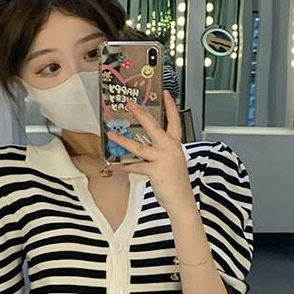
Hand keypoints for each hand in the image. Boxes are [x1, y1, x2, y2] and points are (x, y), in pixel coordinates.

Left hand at [108, 90, 194, 215]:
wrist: (181, 199)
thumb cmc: (177, 182)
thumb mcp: (173, 161)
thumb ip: (162, 151)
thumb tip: (143, 148)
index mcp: (175, 144)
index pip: (174, 120)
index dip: (170, 106)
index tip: (165, 94)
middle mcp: (170, 148)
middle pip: (154, 126)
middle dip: (141, 113)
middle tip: (130, 104)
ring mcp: (163, 158)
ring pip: (139, 146)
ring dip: (123, 141)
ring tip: (112, 135)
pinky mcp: (156, 170)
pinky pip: (137, 166)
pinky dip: (128, 166)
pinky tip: (121, 165)